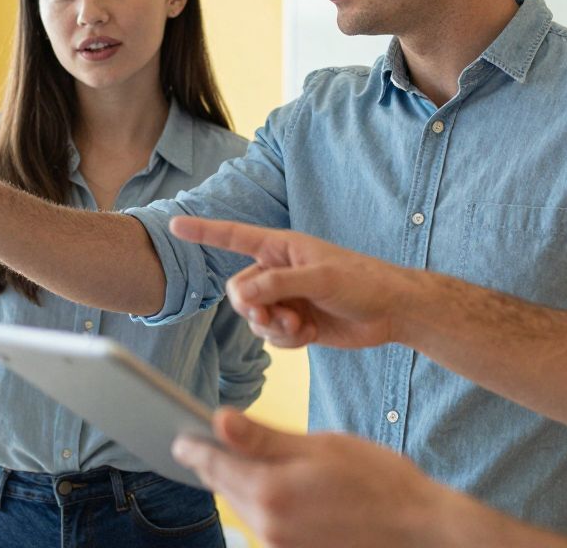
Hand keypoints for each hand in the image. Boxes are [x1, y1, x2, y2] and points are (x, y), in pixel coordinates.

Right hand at [167, 216, 409, 349]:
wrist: (390, 311)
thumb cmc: (361, 282)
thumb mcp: (320, 278)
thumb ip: (278, 284)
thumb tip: (241, 295)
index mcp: (281, 247)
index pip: (234, 236)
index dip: (204, 231)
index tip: (175, 226)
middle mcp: (278, 271)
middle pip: (239, 291)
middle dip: (252, 308)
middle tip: (275, 314)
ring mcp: (286, 298)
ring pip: (253, 318)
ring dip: (272, 327)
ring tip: (300, 326)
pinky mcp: (295, 322)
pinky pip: (271, 336)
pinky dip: (285, 340)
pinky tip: (309, 336)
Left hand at [172, 410, 436, 547]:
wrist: (420, 529)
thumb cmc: (379, 480)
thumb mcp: (320, 445)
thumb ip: (264, 438)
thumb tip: (218, 421)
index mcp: (270, 491)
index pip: (213, 466)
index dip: (192, 448)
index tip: (178, 437)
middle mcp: (268, 526)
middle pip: (226, 488)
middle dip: (218, 463)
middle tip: (208, 440)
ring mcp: (282, 546)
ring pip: (246, 507)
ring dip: (243, 484)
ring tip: (248, 458)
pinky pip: (268, 525)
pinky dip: (265, 503)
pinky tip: (282, 487)